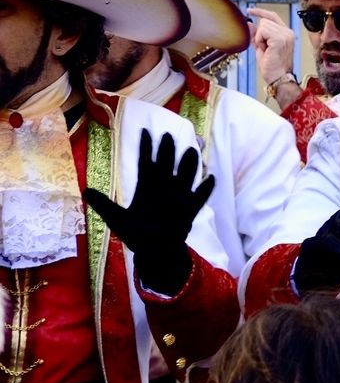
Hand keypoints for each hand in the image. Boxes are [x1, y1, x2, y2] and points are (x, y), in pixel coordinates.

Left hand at [83, 130, 214, 295]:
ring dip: (188, 165)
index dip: (145, 148)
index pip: (146, 163)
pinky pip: (198, 198)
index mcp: (145, 188)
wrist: (153, 251)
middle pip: (165, 165)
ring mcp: (177, 198)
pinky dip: (204, 190)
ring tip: (191, 149)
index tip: (146, 131)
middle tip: (167, 135)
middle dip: (166, 151)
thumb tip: (85, 191)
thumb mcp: (116, 219)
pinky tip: (210, 178)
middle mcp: (162, 189)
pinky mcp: (188, 210)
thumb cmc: (135, 234)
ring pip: (184, 177)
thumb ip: (104, 205)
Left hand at [248, 7, 295, 85]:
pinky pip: (262, 31)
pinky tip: (266, 49)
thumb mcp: (261, 47)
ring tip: (266, 50)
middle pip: (265, 20)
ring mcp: (285, 35)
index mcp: (286, 33)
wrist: (278, 77)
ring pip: (263, 25)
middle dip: (260, 34)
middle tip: (265, 48)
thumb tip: (249, 24)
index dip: (261, 12)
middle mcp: (288, 32)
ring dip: (259, 38)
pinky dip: (260, 40)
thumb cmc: (271, 66)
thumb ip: (257, 35)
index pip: (273, 16)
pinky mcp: (280, 39)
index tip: (250, 10)